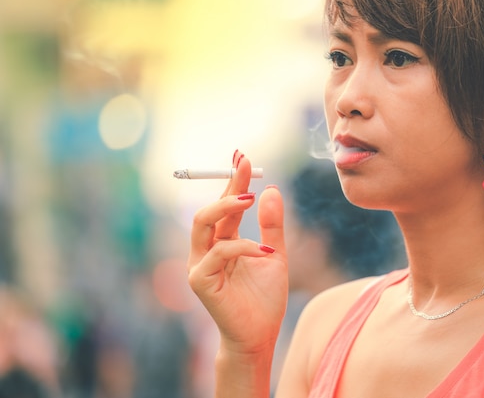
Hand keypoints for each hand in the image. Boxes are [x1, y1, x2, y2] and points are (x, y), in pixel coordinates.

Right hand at [187, 152, 287, 352]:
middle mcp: (208, 249)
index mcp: (224, 241)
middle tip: (245, 165)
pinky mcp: (200, 280)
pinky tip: (265, 253)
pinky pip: (218, 253)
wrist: (260, 335)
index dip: (234, 180)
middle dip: (226, 185)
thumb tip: (271, 189)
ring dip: (226, 206)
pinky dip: (242, 247)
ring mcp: (200, 263)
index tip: (244, 156)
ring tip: (250, 199)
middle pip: (209, 208)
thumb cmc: (265, 298)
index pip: (226, 206)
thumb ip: (272, 226)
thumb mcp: (275, 255)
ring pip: (202, 223)